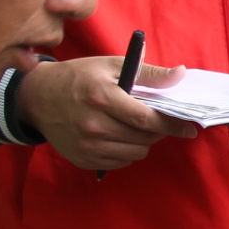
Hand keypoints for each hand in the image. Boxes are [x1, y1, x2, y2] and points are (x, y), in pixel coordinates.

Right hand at [18, 55, 197, 169]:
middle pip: (144, 138)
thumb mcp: (112, 66)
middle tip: (157, 120)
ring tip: (137, 127)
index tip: (190, 128)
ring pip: (136, 153)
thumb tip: (180, 75)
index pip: (146, 119)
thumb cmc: (79, 77)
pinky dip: (128, 151)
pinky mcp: (82, 159)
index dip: (172, 125)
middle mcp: (93, 125)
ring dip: (144, 142)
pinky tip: (120, 136)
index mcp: (102, 98)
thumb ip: (148, 73)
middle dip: (159, 131)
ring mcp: (87, 146)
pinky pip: (120, 162)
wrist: (38, 97)